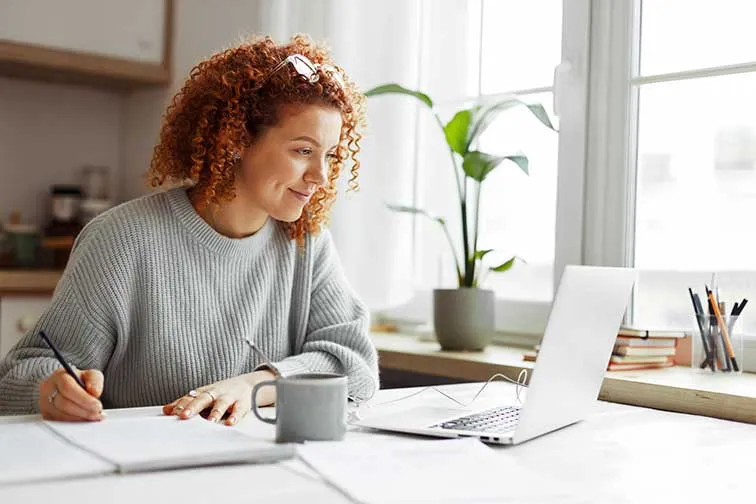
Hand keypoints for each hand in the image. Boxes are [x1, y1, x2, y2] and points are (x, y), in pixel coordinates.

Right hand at [39, 368, 104, 421]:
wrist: (65, 386)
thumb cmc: (79, 381)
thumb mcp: (90, 375)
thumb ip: (94, 380)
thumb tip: (95, 392)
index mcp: (59, 377)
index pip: (68, 388)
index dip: (84, 399)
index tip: (98, 405)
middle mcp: (48, 390)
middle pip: (64, 404)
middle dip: (84, 411)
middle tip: (98, 413)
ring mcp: (45, 404)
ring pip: (60, 416)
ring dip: (80, 418)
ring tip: (93, 417)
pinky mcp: (46, 416)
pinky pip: (59, 423)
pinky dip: (74, 423)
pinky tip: (84, 420)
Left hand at [162, 370, 276, 425]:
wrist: (248, 384)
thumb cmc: (222, 393)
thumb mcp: (204, 395)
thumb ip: (186, 403)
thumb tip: (166, 410)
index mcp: (204, 392)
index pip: (190, 397)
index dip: (181, 405)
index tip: (172, 413)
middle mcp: (216, 393)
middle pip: (203, 399)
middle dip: (194, 407)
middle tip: (185, 416)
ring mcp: (229, 397)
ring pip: (221, 404)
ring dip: (215, 412)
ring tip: (210, 421)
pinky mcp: (242, 403)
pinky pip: (239, 409)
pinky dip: (235, 416)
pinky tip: (231, 422)